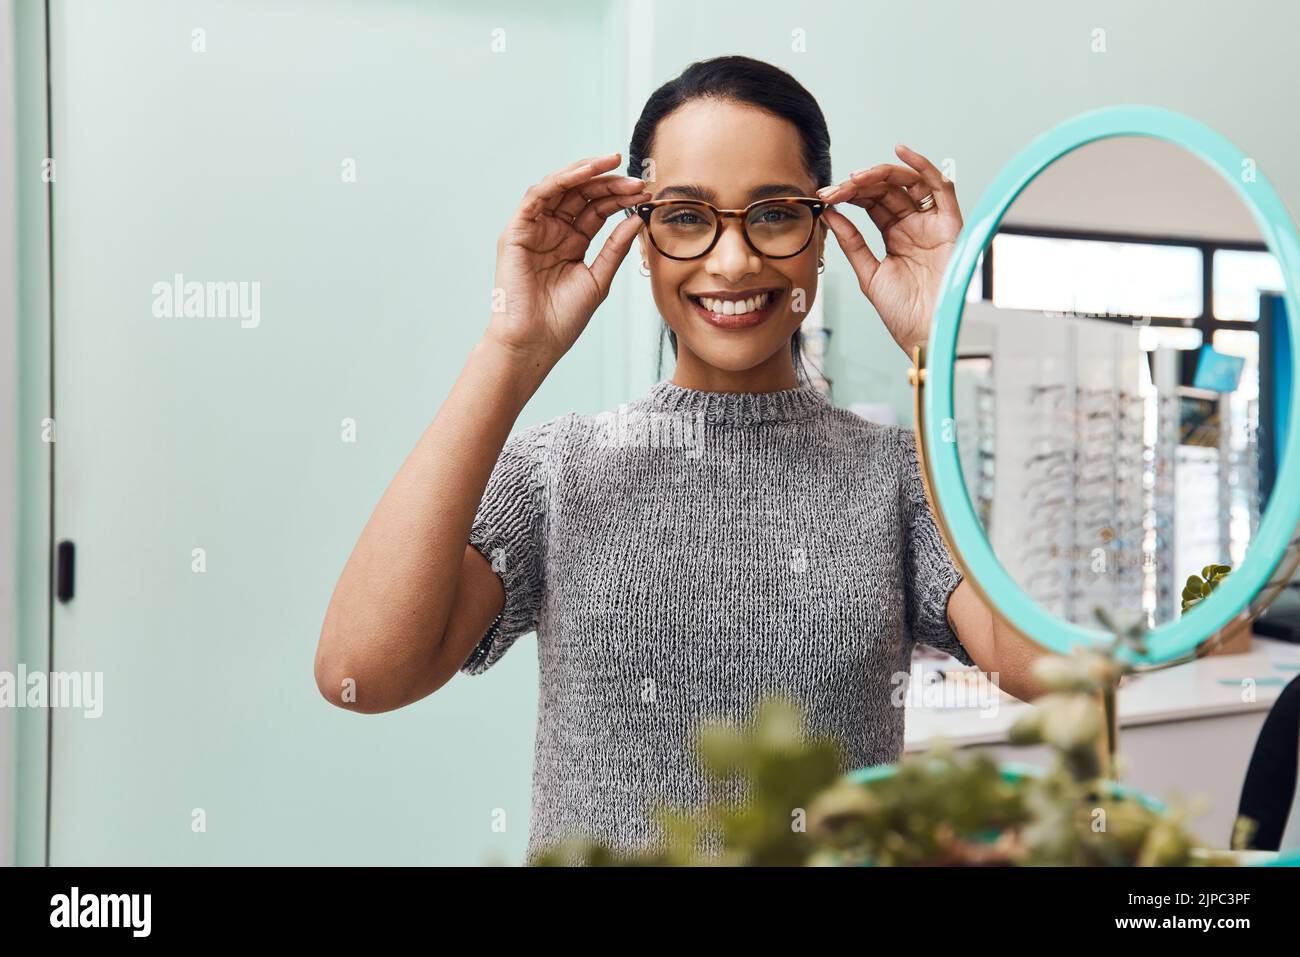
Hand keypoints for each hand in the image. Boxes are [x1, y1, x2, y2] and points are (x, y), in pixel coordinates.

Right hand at [484, 151, 649, 365]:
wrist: (535, 342)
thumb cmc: (563, 318)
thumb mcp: (598, 278)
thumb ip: (615, 247)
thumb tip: (637, 218)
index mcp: (572, 241)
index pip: (597, 209)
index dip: (621, 199)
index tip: (646, 194)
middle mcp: (552, 230)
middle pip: (581, 194)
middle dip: (609, 182)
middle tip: (636, 179)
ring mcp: (533, 228)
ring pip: (560, 188)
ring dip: (586, 173)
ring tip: (614, 166)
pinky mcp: (516, 231)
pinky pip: (537, 196)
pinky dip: (560, 180)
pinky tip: (584, 174)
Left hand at [819, 144, 962, 357]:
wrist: (927, 333)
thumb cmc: (903, 313)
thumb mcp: (869, 274)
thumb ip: (852, 242)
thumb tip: (830, 215)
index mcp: (896, 238)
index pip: (871, 204)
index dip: (848, 195)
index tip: (824, 196)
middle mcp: (915, 226)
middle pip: (887, 190)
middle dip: (858, 186)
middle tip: (834, 189)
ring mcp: (932, 224)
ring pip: (908, 184)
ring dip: (880, 175)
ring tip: (856, 178)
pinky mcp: (950, 224)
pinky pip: (940, 186)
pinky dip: (922, 166)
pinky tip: (900, 152)